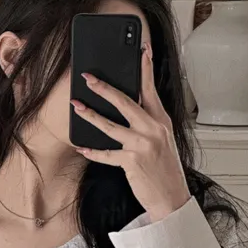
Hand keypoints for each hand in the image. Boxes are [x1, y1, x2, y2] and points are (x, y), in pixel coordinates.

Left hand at [71, 45, 189, 221]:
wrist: (172, 197)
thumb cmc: (165, 169)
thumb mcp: (163, 140)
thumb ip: (149, 122)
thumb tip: (129, 107)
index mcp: (161, 121)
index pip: (151, 89)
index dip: (145, 68)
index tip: (141, 50)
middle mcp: (152, 129)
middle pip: (125, 102)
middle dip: (104, 88)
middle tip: (88, 78)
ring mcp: (142, 145)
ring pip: (110, 125)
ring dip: (90, 115)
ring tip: (76, 106)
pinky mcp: (131, 161)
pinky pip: (106, 153)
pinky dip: (92, 150)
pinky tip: (82, 146)